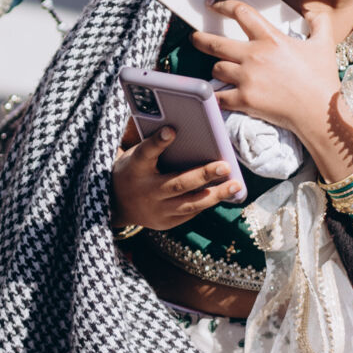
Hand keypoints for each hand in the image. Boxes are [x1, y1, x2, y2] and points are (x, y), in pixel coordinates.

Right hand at [108, 126, 241, 229]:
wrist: (116, 203)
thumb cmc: (134, 170)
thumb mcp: (137, 155)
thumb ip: (156, 145)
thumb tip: (185, 129)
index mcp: (135, 168)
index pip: (146, 153)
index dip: (157, 142)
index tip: (171, 130)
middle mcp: (146, 191)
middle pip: (177, 184)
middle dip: (203, 175)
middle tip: (224, 165)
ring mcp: (156, 211)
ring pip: (189, 204)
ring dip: (215, 194)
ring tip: (236, 185)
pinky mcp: (165, 223)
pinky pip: (191, 213)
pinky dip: (208, 201)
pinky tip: (224, 193)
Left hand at [192, 0, 339, 139]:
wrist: (320, 112)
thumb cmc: (322, 79)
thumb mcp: (325, 44)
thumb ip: (319, 22)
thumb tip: (311, 12)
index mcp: (271, 39)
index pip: (241, 13)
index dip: (223, 5)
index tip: (213, 3)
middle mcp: (254, 56)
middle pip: (215, 43)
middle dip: (200, 39)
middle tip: (195, 37)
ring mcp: (247, 79)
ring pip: (216, 68)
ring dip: (217, 68)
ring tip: (219, 69)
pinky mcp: (244, 100)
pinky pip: (219, 96)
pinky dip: (216, 96)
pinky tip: (215, 94)